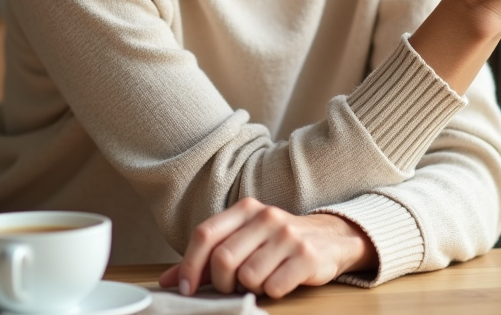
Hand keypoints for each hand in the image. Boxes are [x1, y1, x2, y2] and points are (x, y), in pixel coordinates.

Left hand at [157, 197, 374, 299]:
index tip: (186, 289)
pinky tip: (280, 282)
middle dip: (222, 284)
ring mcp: (287, 235)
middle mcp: (265, 217)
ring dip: (250, 289)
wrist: (331, 238)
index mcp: (245, 209)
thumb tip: (169, 280)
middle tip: (232, 288)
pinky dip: (271, 292)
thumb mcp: (244, 240)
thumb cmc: (278, 243)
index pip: (205, 234)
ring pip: (248, 277)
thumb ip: (207, 259)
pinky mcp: (306, 256)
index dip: (189, 265)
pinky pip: (273, 287)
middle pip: (223, 259)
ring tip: (262, 280)